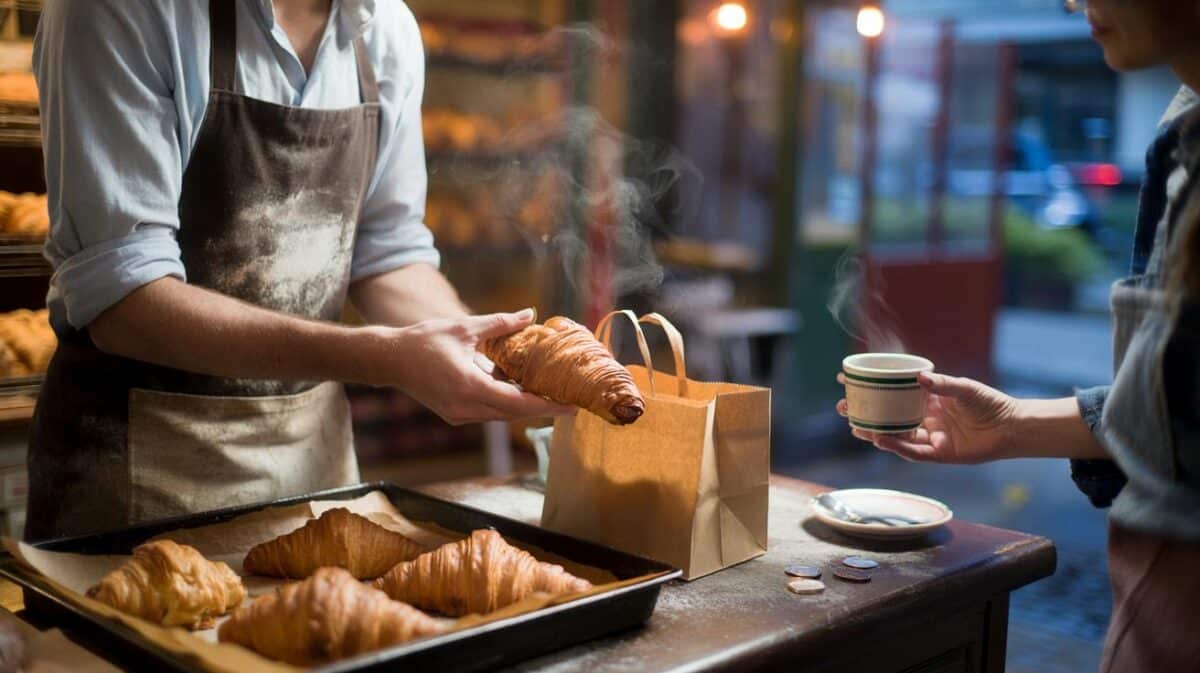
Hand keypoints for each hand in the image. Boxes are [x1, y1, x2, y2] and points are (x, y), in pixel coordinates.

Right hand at [380, 309, 574, 424]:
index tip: (571, 406)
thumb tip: (530, 313)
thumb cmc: (424, 340)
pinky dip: (506, 402)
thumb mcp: (465, 328)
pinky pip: (488, 412)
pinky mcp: (455, 414)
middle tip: (569, 400)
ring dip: (524, 405)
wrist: (389, 360)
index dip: (547, 406)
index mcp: (469, 386)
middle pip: (513, 413)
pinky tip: (519, 389)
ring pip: (501, 415)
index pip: (517, 403)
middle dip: (542, 408)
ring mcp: (459, 414)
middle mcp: (465, 407)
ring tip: (550, 394)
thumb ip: (500, 323)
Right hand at [836, 371, 1019, 463]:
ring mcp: (930, 437)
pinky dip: (896, 446)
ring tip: (855, 426)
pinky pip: (912, 452)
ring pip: (895, 436)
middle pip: (888, 417)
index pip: (894, 393)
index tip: (849, 379)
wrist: (1012, 427)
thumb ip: (943, 384)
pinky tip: (880, 439)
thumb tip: (919, 377)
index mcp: (928, 400)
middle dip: (865, 413)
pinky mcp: (939, 454)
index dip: (873, 388)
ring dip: (874, 431)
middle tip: (843, 407)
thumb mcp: (965, 388)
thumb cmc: (990, 403)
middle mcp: (924, 419)